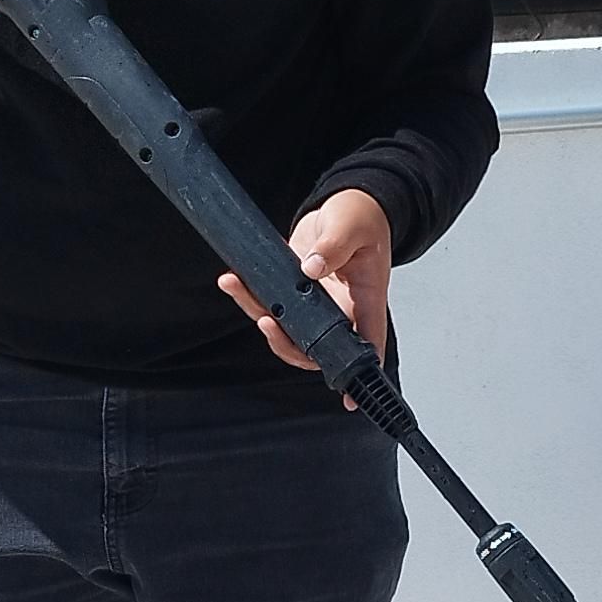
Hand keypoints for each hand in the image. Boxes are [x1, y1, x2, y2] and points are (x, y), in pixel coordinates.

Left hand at [220, 187, 391, 384]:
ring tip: (236, 287)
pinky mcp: (296, 291)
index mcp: (364, 301)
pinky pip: (273, 304)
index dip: (356, 375)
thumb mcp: (351, 227)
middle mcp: (341, 310)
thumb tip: (312, 269)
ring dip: (259, 315)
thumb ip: (333, 248)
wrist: (345, 203)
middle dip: (286, 343)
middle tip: (265, 322)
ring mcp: (317, 304)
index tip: (348, 399)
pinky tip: (235, 280)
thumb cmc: (362, 217)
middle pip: (315, 348)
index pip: (366, 344)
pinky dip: (251, 295)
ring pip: (288, 330)